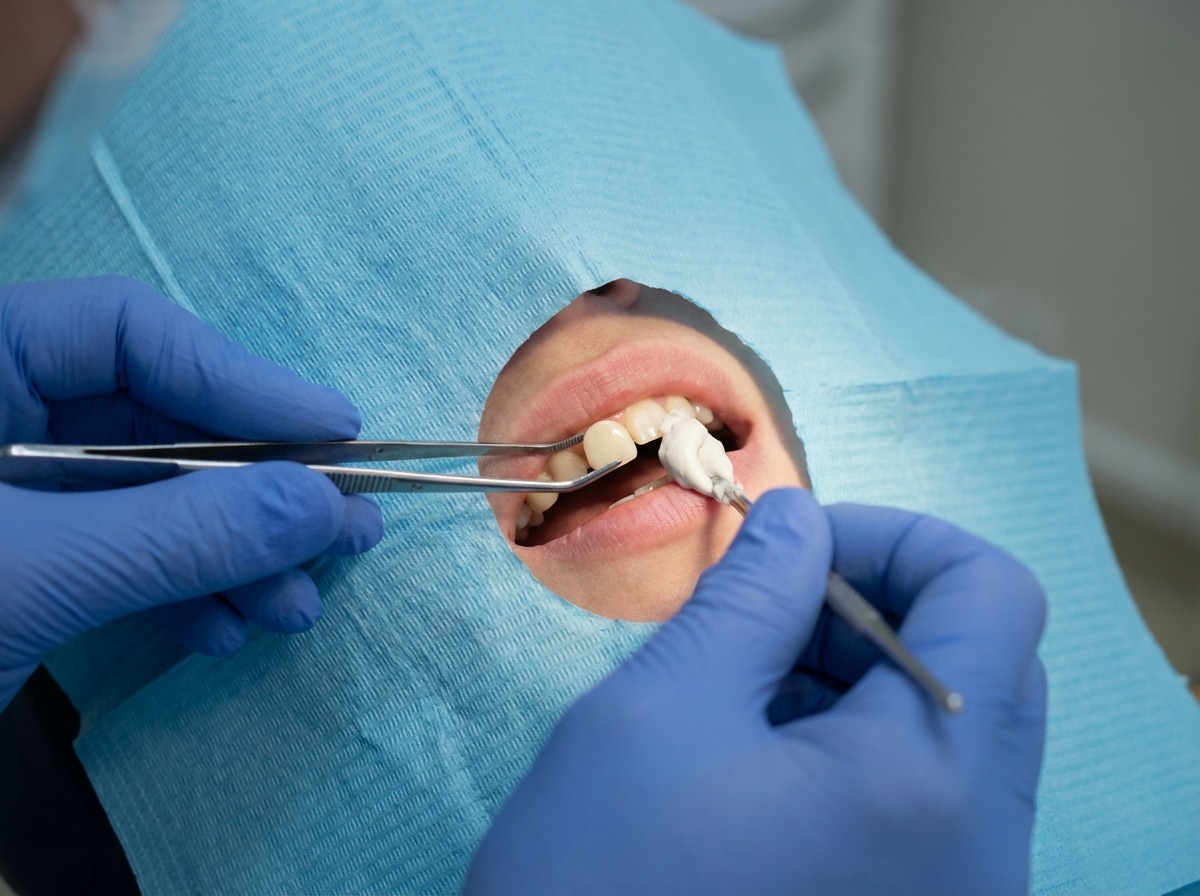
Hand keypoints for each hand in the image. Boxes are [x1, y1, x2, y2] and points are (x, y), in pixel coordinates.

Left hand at [0, 277, 382, 708]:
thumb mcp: (31, 575)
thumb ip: (183, 532)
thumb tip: (326, 503)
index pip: (124, 334)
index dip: (241, 378)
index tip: (333, 430)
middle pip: (155, 422)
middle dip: (253, 488)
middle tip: (346, 527)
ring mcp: (6, 498)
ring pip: (151, 500)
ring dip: (235, 556)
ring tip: (297, 605)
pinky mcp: (21, 567)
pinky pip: (125, 559)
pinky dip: (185, 595)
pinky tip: (229, 631)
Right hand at [466, 489, 1045, 895]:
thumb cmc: (602, 877)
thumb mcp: (664, 708)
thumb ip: (751, 594)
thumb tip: (799, 517)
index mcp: (930, 782)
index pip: (992, 593)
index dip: (896, 537)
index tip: (793, 551)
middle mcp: (981, 849)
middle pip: (982, 660)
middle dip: (872, 602)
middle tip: (764, 606)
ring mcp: (958, 894)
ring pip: (952, 728)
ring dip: (860, 669)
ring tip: (745, 675)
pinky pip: (926, 796)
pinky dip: (857, 738)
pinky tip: (761, 742)